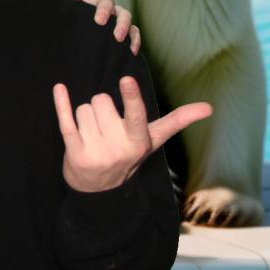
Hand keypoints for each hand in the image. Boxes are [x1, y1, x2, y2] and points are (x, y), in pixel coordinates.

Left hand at [53, 77, 211, 192]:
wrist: (99, 189)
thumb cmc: (128, 154)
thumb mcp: (152, 140)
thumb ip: (177, 121)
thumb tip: (209, 107)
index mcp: (139, 141)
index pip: (135, 115)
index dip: (131, 97)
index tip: (127, 80)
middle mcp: (119, 148)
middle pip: (101, 101)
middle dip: (101, 108)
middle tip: (105, 127)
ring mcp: (96, 152)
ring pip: (84, 109)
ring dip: (85, 116)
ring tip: (92, 133)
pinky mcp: (75, 154)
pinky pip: (65, 122)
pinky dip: (61, 104)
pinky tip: (59, 89)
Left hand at [65, 0, 140, 54]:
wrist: (76, 37)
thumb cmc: (72, 20)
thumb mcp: (67, 11)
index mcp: (96, 2)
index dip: (101, 7)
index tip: (97, 20)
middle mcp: (110, 8)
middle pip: (115, 7)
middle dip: (111, 16)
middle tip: (101, 24)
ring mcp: (118, 19)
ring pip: (126, 17)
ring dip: (124, 27)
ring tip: (118, 39)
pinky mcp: (126, 32)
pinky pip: (134, 32)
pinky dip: (134, 40)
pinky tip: (131, 50)